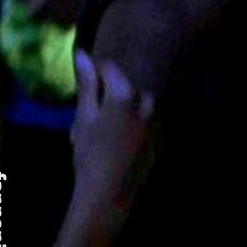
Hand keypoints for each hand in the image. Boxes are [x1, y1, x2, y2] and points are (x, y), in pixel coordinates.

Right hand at [71, 50, 156, 199]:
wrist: (110, 192)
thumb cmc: (90, 153)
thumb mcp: (84, 117)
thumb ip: (87, 85)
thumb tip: (83, 54)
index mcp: (126, 94)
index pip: (110, 68)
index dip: (95, 74)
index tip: (85, 88)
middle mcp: (149, 102)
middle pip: (127, 87)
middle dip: (111, 95)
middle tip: (93, 116)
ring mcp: (159, 119)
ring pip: (140, 103)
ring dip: (126, 109)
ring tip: (107, 131)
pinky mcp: (163, 136)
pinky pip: (149, 120)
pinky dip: (137, 124)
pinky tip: (122, 141)